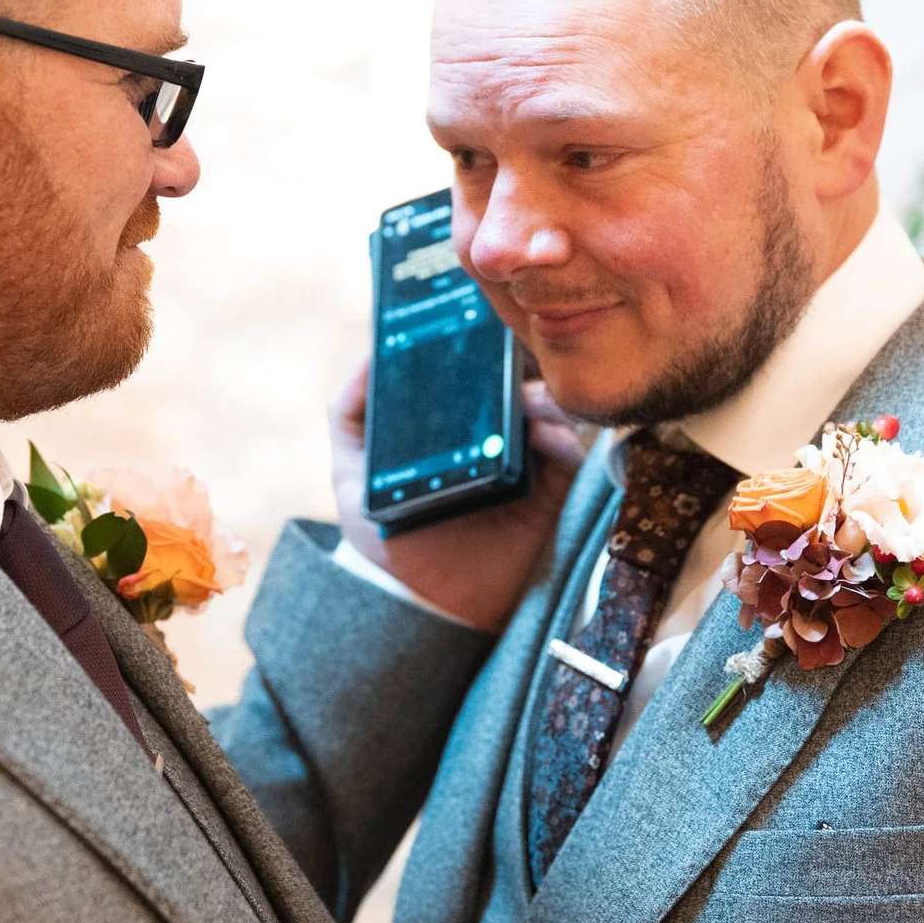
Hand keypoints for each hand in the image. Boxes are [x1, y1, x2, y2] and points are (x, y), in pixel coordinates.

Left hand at [329, 354, 586, 631]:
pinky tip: (548, 433)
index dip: (481, 336)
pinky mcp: (557, 489)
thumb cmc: (389, 534)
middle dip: (520, 358)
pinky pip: (572, 453)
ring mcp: (531, 454)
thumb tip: (368, 355)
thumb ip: (351, 414)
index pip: (476, 360)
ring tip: (530, 399)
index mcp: (456, 415)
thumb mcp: (354, 472)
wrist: (427, 605)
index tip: (477, 317)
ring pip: (552, 406)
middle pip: (521, 373)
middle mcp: (498, 426)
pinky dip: (564, 437)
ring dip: (545, 395)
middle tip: (510, 353)